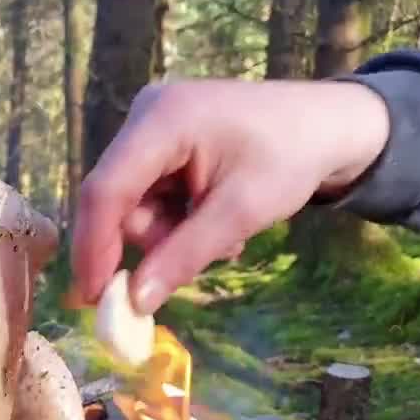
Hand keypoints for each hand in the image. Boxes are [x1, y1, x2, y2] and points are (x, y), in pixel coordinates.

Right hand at [73, 78, 390, 313]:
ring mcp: (150, 127)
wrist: (326, 125)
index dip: (93, 248)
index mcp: (161, 121)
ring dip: (171, 235)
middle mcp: (144, 116)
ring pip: (134, 204)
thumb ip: (183, 256)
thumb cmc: (291, 158)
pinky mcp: (159, 141)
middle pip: (118, 200)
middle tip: (197, 266)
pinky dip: (176, 219)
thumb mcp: (240, 213)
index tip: (93, 300)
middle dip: (154, 241)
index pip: (106, 190)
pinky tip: (213, 219)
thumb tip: (134, 303)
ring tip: (225, 239)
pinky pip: (149, 195)